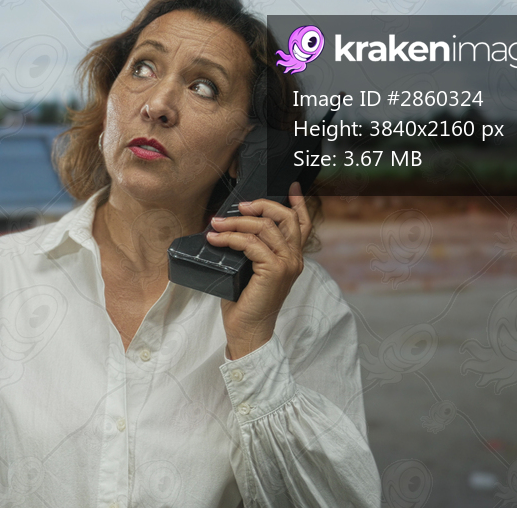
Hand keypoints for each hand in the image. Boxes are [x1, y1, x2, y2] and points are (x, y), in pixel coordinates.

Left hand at [205, 182, 312, 359]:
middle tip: (240, 207)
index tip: (291, 186)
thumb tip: (232, 227)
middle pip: (285, 218)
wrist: (248, 330)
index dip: (298, 204)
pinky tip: (215, 238)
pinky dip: (230, 238)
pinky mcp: (274, 271)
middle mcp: (295, 259)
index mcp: (293, 258)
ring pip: (265, 228)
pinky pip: (251, 243)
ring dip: (237, 222)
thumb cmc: (246, 302)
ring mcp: (286, 264)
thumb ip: (253, 250)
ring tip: (216, 223)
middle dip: (261, 206)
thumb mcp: (251, 269)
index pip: (302, 225)